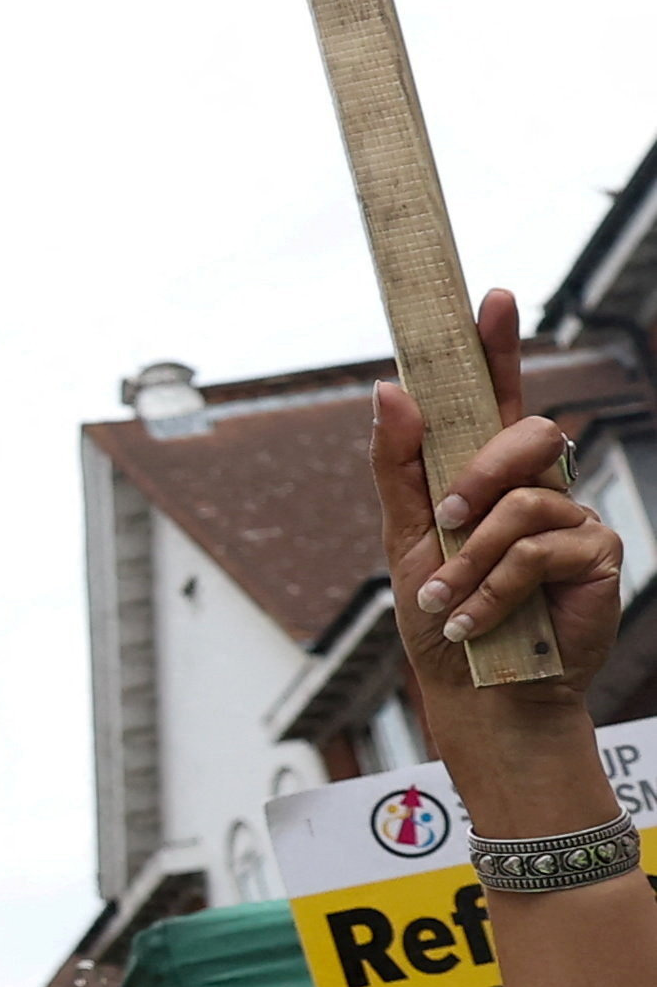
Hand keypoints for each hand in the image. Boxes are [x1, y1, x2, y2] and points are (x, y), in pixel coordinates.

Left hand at [380, 287, 626, 796]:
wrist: (478, 689)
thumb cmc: (441, 614)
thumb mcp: (403, 537)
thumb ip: (398, 464)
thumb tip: (390, 389)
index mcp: (488, 472)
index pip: (497, 396)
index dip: (496, 345)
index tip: (490, 296)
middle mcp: (537, 484)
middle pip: (527, 433)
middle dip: (479, 472)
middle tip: (445, 518)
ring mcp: (573, 516)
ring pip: (523, 502)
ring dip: (471, 555)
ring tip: (447, 598)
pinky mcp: (597, 555)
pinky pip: (540, 548)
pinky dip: (495, 585)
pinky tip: (474, 618)